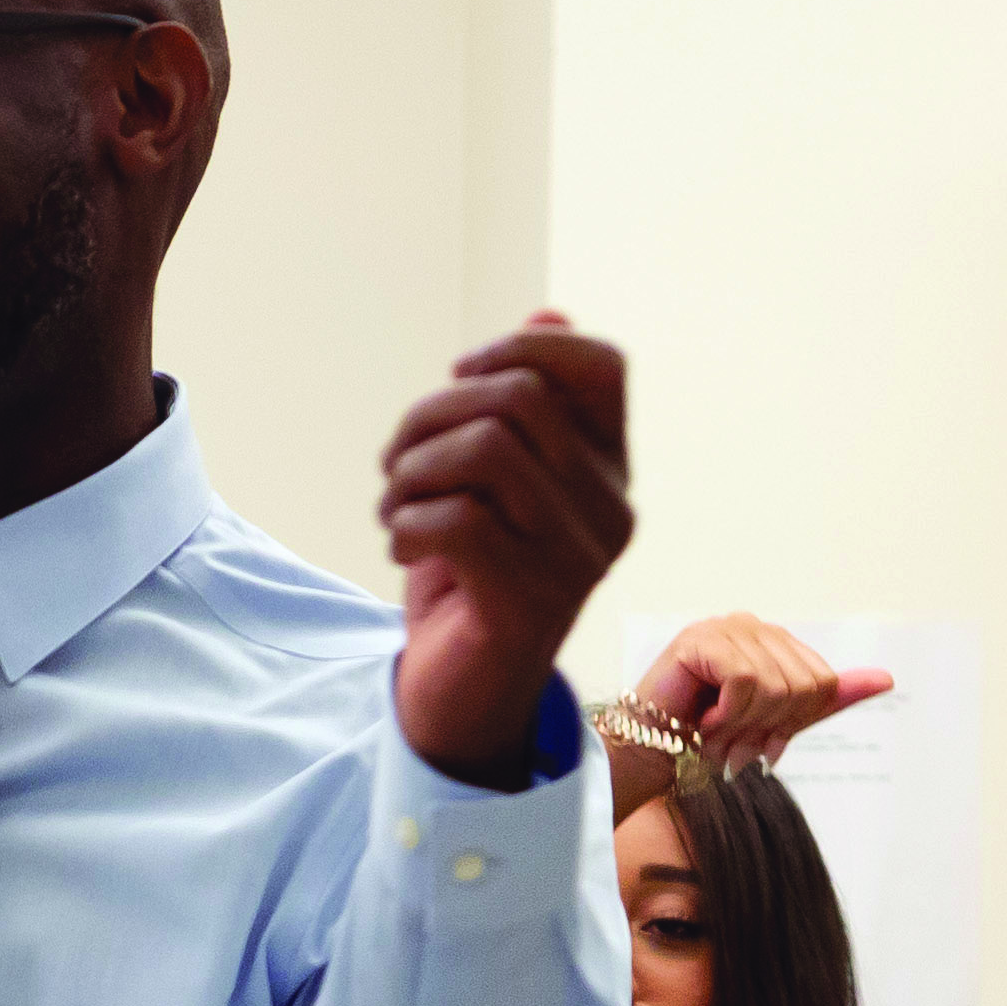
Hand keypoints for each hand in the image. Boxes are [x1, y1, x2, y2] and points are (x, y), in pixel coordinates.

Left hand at [377, 315, 629, 784]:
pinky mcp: (530, 602)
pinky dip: (407, 524)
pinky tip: (400, 547)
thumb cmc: (472, 574)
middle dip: (432, 415)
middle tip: (396, 462)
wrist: (461, 692)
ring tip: (394, 506)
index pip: (602, 366)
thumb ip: (521, 404)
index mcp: (612, 470)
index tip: (461, 377)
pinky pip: (458, 519)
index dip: (522, 350)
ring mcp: (577, 559)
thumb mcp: (492, 479)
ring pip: (486, 450)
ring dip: (412, 471)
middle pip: (520, 398)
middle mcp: (612, 511)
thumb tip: (549, 313)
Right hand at [615, 609, 861, 783]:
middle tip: (731, 739)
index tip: (756, 739)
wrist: (649, 756)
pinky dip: (726, 716)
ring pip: (774, 687)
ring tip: (713, 731)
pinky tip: (702, 720)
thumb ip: (828, 698)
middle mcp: (752, 626)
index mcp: (774, 641)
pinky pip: (745, 683)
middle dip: (767, 727)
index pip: (822, 683)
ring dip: (742, 727)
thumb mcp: (778, 721)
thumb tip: (887, 679)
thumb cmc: (705, 739)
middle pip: (803, 686)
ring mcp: (726, 628)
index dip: (793, 724)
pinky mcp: (702, 639)